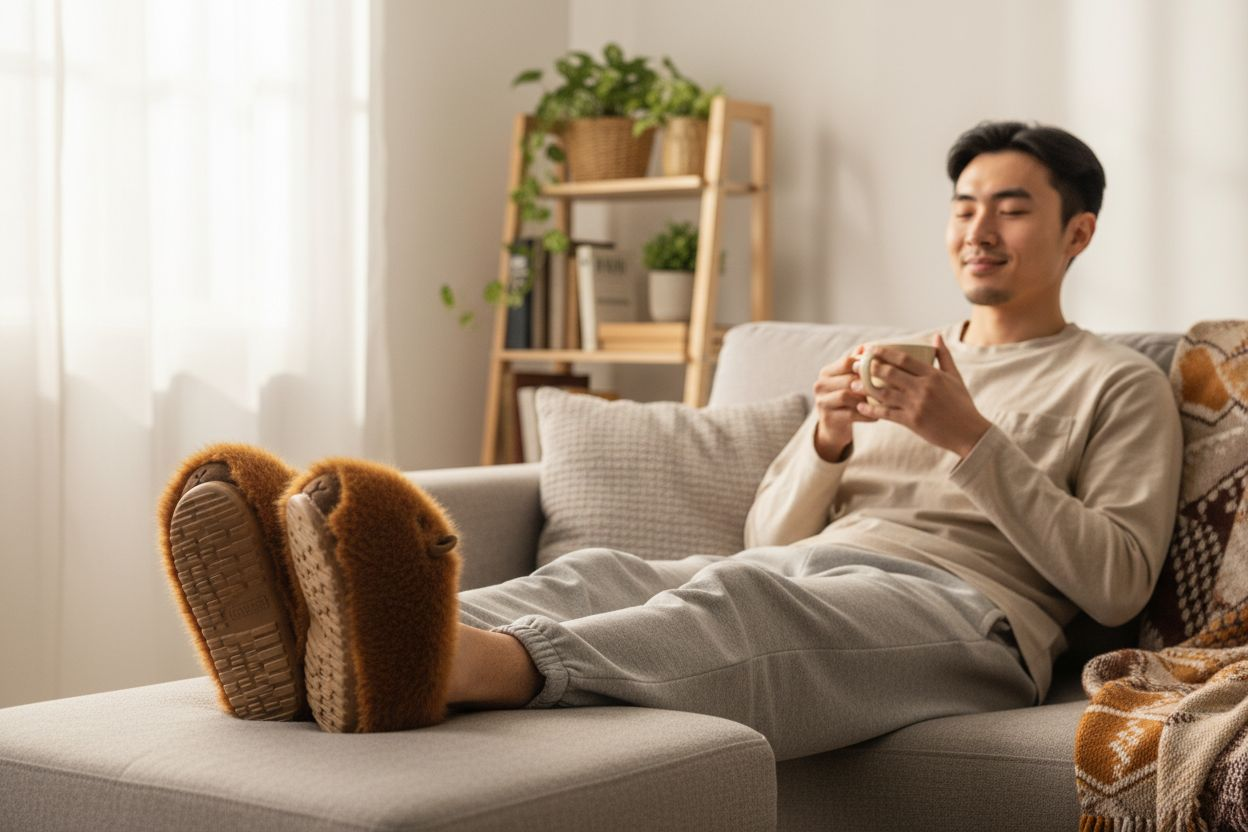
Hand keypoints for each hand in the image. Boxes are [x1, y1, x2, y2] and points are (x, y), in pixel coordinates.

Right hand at [812, 347, 876, 460]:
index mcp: (826, 372)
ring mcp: (822, 402)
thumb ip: (856, 365)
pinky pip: (850, 414)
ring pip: (846, 396)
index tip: (881, 370)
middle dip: (867, 384)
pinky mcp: (828, 418)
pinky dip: (866, 415)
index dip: (864, 365)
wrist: (834, 427)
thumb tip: (865, 347)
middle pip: (847, 379)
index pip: (846, 362)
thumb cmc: (846, 398)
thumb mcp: (849, 380)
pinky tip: (877, 416)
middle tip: (886, 388)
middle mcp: (820, 385)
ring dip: (865, 399)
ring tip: (880, 402)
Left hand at [852, 334, 990, 458]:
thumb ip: (944, 356)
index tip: (870, 349)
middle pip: (890, 373)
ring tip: (852, 385)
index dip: (885, 352)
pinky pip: (887, 414)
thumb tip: (936, 336)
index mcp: (933, 375)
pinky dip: (872, 410)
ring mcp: (916, 405)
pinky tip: (861, 408)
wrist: (969, 433)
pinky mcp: (912, 421)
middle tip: (855, 365)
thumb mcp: (955, 378)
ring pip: (884, 393)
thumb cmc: (962, 404)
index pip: (904, 359)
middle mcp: (923, 388)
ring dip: (865, 388)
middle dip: (869, 367)